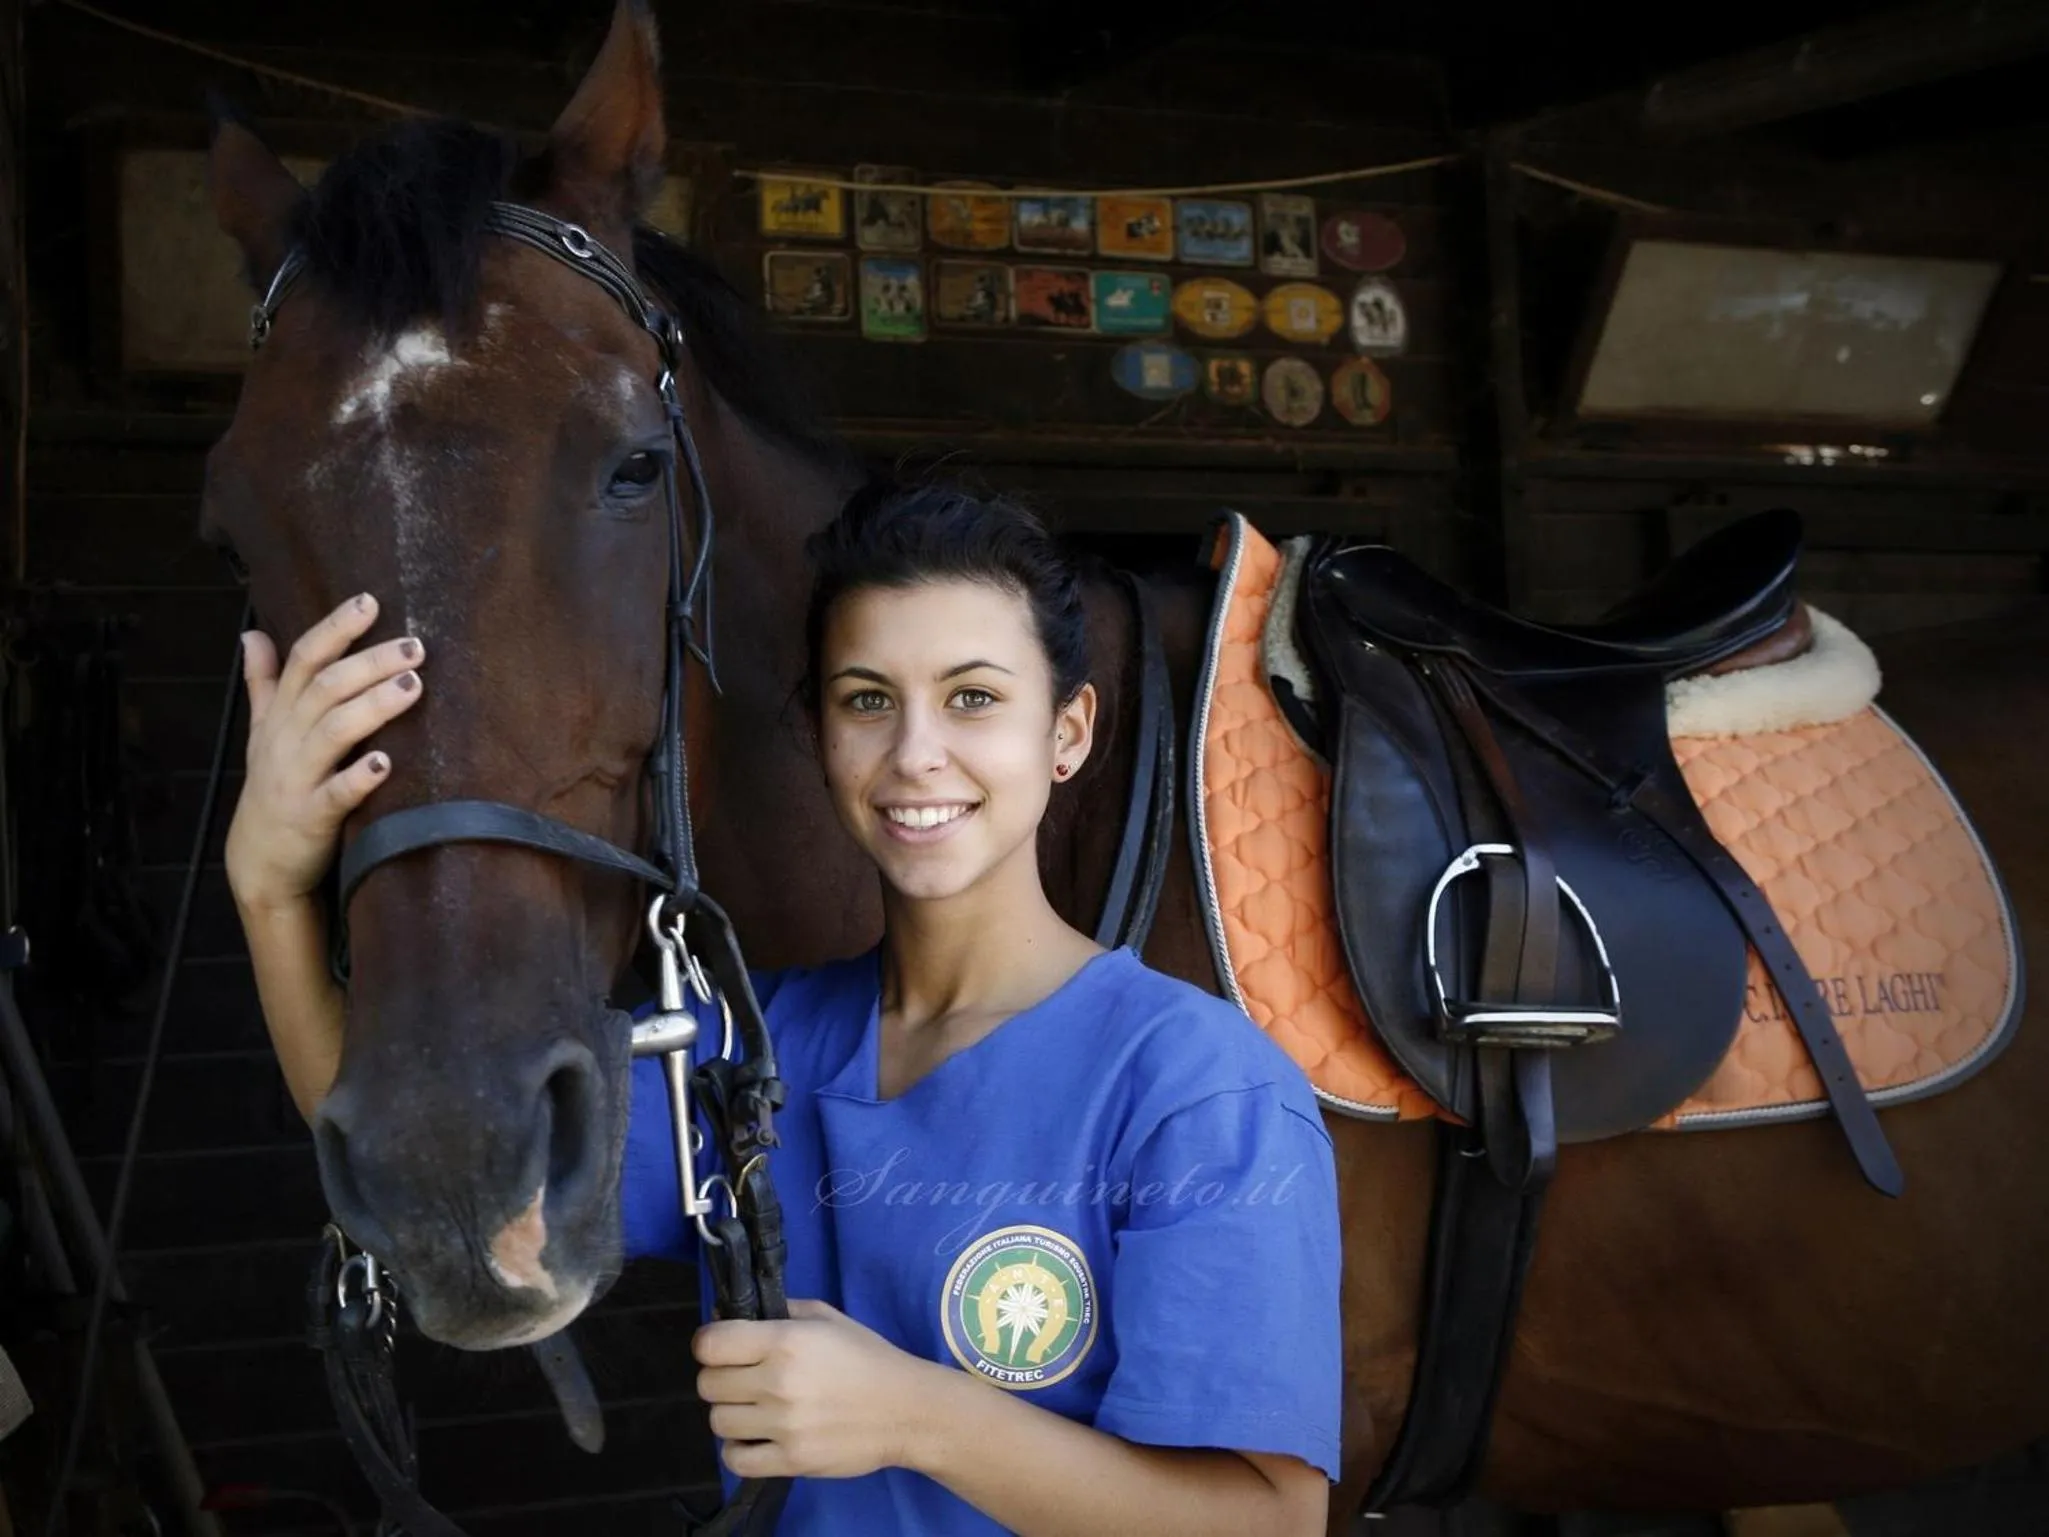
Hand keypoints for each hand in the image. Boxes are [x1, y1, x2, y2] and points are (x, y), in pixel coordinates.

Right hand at [223, 593, 424, 912]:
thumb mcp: (262, 732)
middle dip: (369, 662)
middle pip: (325, 688)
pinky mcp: (311, 817)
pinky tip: (387, 763)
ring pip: (333, 732)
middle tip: (415, 646)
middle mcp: (286, 740)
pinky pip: (335, 794)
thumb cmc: (274, 787)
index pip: (304, 660)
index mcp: (280, 715)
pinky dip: (359, 778)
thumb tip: (251, 633)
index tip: (370, 600)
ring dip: (372, 707)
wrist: (259, 862)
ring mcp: (297, 778)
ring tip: (413, 686)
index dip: (335, 628)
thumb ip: (264, 683)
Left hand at [693, 1298, 937, 1480]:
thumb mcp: (828, 1318)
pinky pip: (735, 1459)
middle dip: (720, 1378)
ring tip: (754, 1408)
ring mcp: (783, 1425)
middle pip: (708, 1384)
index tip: (721, 1348)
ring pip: (718, 1421)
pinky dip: (738, 1449)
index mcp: (786, 1341)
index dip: (708, 1344)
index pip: (710, 1344)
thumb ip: (782, 1311)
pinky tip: (756, 1437)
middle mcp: (778, 1382)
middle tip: (744, 1379)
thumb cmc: (867, 1358)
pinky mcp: (791, 1460)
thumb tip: (734, 1316)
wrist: (906, 1409)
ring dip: (731, 1413)